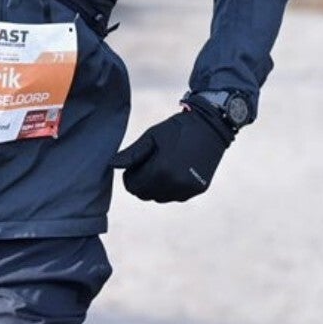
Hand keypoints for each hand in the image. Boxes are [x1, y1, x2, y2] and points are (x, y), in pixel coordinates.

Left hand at [112, 103, 234, 202]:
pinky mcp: (197, 190)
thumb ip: (131, 154)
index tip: (137, 163)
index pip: (132, 186)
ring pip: (159, 197)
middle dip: (142, 181)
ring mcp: (187, 189)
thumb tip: (111, 165)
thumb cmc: (178, 128)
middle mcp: (174, 184)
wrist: (212, 126)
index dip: (131, 175)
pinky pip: (175, 196)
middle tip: (149, 163)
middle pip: (144, 194)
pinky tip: (178, 169)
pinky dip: (172, 186)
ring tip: (164, 164)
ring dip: (156, 186)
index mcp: (160, 170)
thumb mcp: (152, 136)